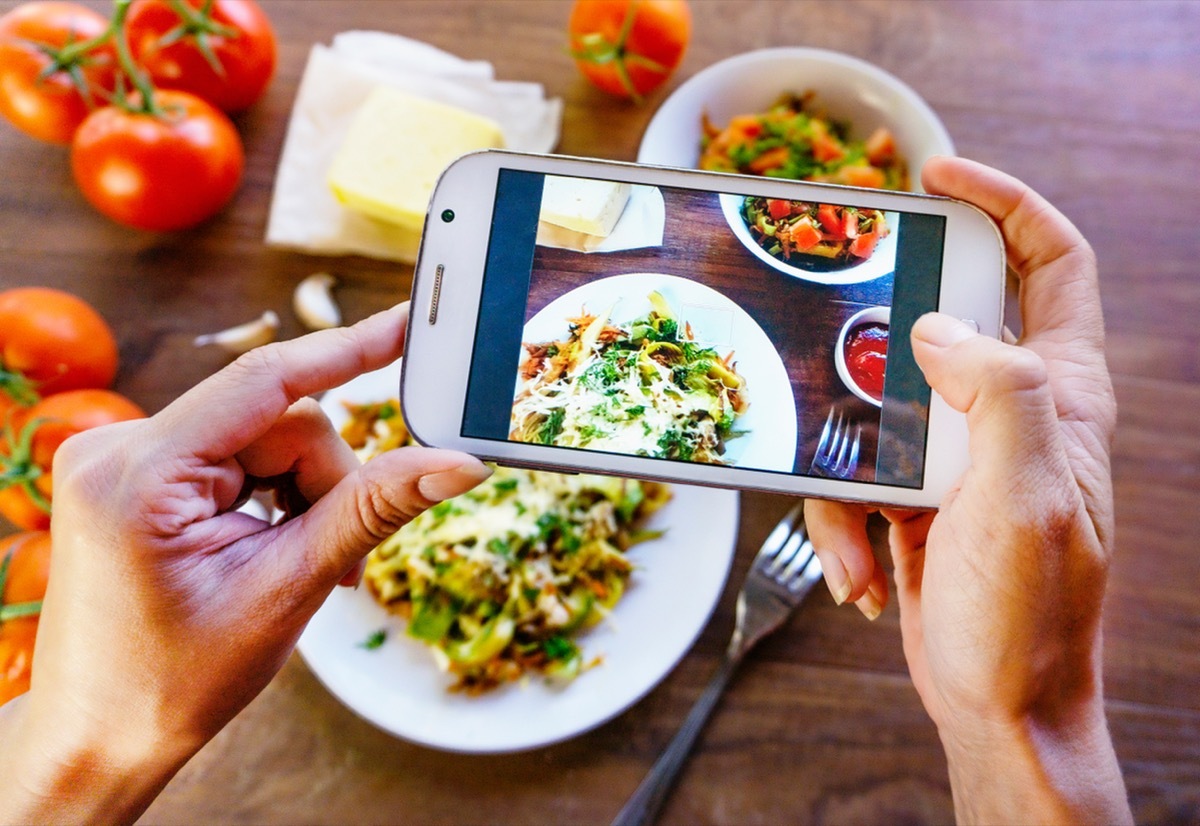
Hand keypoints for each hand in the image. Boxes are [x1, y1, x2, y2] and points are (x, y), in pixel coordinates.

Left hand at [0, 305, 491, 823]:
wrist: (100, 733)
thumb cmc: (174, 679)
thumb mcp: (288, 589)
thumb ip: (373, 509)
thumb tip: (455, 463)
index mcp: (140, 474)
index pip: (264, 381)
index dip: (347, 349)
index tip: (409, 322)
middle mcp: (119, 448)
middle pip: (275, 421)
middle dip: (324, 483)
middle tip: (342, 559)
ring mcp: (124, 458)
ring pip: (263, 438)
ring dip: (302, 495)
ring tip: (302, 568)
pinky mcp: (138, 473)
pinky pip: (236, 454)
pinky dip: (273, 496)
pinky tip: (270, 546)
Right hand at [804, 157, 1129, 822]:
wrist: (1000, 703)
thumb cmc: (1030, 612)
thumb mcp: (1025, 498)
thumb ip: (999, 394)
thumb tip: (936, 326)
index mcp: (1057, 392)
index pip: (1050, 263)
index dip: (1003, 203)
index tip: (935, 177)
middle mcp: (1009, 410)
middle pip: (939, 322)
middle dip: (879, 331)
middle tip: (832, 330)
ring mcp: (957, 455)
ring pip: (876, 406)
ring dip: (850, 476)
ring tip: (865, 543)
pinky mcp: (914, 497)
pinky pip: (855, 476)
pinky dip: (844, 526)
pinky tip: (862, 575)